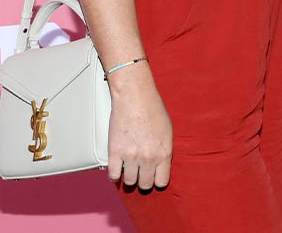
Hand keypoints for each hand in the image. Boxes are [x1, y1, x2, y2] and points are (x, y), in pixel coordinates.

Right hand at [106, 67, 171, 190]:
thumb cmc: (153, 109)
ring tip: (130, 170)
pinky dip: (114, 175)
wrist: (135, 97)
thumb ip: (164, 150)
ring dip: (129, 178)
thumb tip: (161, 164)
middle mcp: (148, 158)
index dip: (157, 181)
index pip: (161, 182)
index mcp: (164, 153)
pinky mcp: (115, 153)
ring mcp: (131, 157)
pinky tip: (117, 170)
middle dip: (143, 181)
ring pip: (129, 182)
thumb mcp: (168, 131)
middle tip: (141, 175)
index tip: (153, 178)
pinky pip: (113, 175)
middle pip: (144, 184)